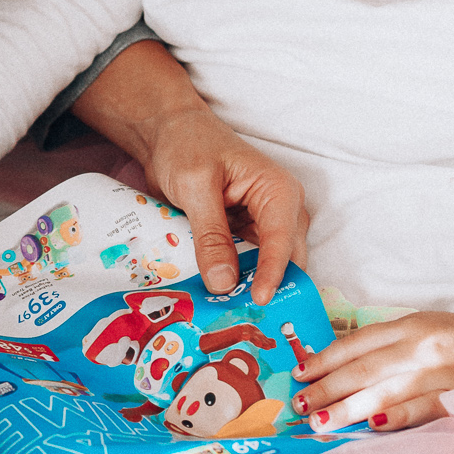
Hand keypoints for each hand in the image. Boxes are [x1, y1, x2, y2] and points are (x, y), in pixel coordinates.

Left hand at [71, 42, 308, 305]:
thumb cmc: (187, 145)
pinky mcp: (244, 235)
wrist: (168, 132)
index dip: (271, 274)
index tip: (258, 301)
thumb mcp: (195, 187)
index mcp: (278, 191)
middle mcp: (280, 210)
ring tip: (231, 317)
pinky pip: (245, 264)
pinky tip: (218, 300)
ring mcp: (263, 225)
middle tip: (247, 320)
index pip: (281, 240)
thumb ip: (210, 235)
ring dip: (249, 287)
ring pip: (265, 267)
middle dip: (268, 288)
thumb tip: (224, 283)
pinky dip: (234, 279)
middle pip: (284, 259)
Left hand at [289, 311, 453, 432]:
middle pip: (363, 369)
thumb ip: (384, 342)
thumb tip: (338, 361)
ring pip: (385, 392)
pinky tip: (371, 426)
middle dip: (327, 388)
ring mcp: (438, 375)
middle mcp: (419, 349)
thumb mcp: (421, 326)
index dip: (325, 359)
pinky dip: (396, 417)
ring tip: (320, 421)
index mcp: (409, 327)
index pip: (357, 343)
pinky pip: (421, 409)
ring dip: (349, 408)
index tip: (299, 373)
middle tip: (300, 404)